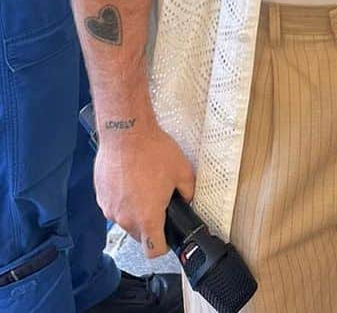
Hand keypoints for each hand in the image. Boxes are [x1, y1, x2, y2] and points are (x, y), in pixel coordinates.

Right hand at [94, 121, 194, 256]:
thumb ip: (188, 192)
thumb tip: (187, 199)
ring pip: (125, 220)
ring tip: (144, 186)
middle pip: (139, 235)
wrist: (126, 133)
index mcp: (147, 217)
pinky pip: (114, 206)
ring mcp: (109, 208)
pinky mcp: (100, 196)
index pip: (152, 251)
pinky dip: (122, 199)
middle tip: (159, 202)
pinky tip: (131, 180)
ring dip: (135, 211)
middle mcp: (125, 218)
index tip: (167, 238)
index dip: (162, 247)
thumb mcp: (182, 171)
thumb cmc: (153, 151)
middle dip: (150, 224)